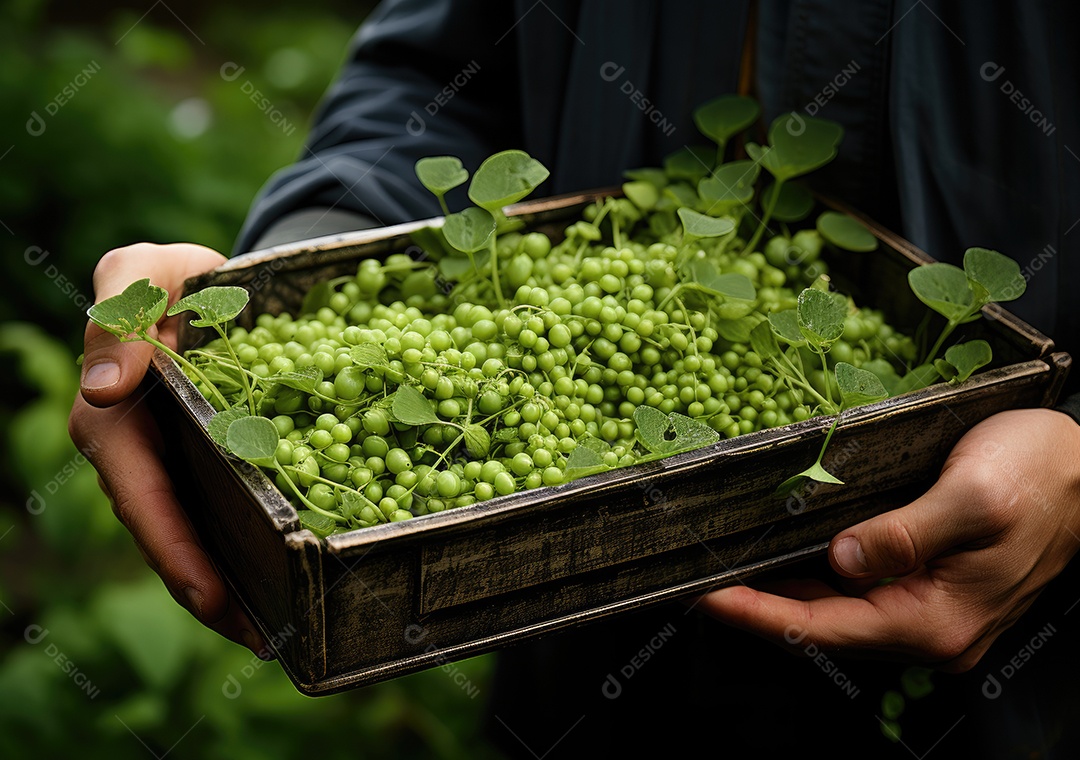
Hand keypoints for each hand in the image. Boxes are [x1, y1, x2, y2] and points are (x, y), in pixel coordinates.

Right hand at [68, 243, 269, 656]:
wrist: (223, 284)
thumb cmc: (176, 276)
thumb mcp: (147, 271)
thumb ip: (123, 310)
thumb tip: (102, 387)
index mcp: (117, 419)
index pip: (139, 494)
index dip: (170, 546)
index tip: (206, 593)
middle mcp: (145, 456)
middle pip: (171, 535)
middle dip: (207, 590)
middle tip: (260, 638)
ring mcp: (183, 467)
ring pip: (201, 537)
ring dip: (236, 588)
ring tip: (282, 633)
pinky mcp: (222, 467)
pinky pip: (234, 515)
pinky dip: (258, 551)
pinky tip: (296, 584)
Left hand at [693, 408, 1079, 671]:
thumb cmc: (1042, 475)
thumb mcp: (972, 497)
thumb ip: (903, 534)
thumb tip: (842, 558)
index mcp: (936, 619)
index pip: (822, 627)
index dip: (757, 613)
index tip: (705, 597)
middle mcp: (930, 629)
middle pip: (822, 625)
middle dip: (758, 605)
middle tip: (699, 578)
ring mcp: (931, 612)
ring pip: (838, 610)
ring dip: (783, 592)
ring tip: (728, 568)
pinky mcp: (932, 589)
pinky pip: (860, 593)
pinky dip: (816, 578)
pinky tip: (787, 556)